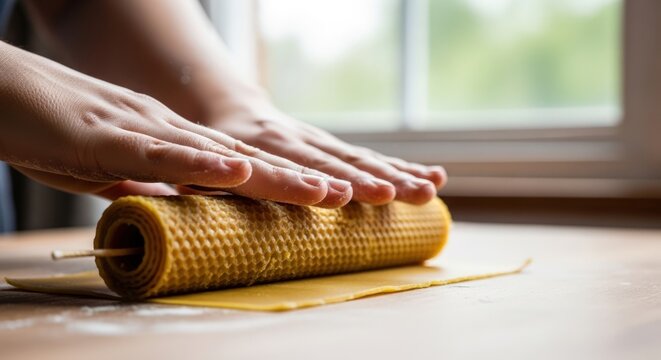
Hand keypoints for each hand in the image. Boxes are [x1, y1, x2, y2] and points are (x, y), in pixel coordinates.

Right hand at [0, 42, 350, 204]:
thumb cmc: (48, 131)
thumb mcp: (108, 172)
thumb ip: (146, 185)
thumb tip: (178, 206)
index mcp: (171, 143)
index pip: (238, 169)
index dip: (283, 186)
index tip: (325, 203)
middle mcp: (170, 132)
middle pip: (245, 163)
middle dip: (299, 182)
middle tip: (350, 199)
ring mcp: (143, 130)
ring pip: (219, 157)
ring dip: (273, 176)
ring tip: (324, 192)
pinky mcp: (107, 136)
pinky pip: (163, 153)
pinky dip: (202, 164)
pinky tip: (239, 171)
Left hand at [207, 102, 446, 205]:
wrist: (229, 106)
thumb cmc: (209, 143)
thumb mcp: (196, 159)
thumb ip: (203, 178)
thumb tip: (192, 199)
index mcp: (257, 143)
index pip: (287, 165)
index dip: (312, 181)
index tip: (338, 195)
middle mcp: (293, 139)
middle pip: (334, 161)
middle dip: (368, 179)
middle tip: (399, 195)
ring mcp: (317, 141)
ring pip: (360, 157)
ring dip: (396, 174)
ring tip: (428, 190)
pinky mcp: (332, 146)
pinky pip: (370, 157)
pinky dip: (402, 167)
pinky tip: (434, 177)